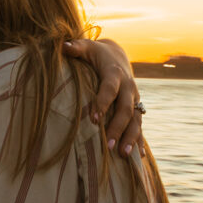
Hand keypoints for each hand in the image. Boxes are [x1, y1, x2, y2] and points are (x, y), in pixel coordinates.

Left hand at [62, 38, 143, 157]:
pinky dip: (139, 140)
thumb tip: (63, 45)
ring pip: (136, 120)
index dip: (102, 103)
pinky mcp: (136, 109)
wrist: (117, 56)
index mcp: (114, 73)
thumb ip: (76, 47)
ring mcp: (134, 99)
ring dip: (131, 137)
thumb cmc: (95, 54)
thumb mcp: (86, 47)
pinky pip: (139, 126)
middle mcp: (129, 87)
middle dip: (118, 127)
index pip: (109, 89)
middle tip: (109, 144)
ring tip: (124, 154)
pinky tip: (137, 157)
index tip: (94, 119)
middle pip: (126, 109)